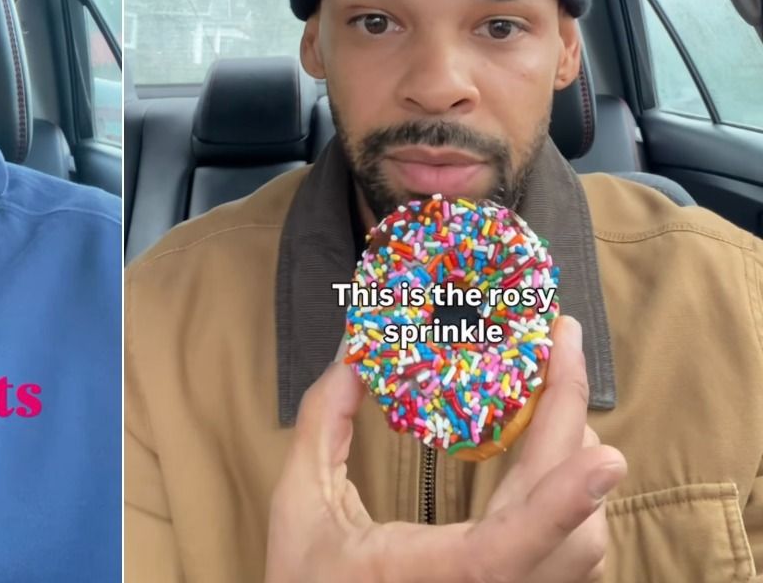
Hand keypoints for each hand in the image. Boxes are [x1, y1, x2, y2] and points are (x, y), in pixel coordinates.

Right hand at [264, 316, 626, 582]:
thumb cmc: (310, 580)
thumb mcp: (301, 505)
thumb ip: (323, 427)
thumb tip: (352, 358)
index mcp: (428, 574)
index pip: (503, 550)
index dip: (559, 505)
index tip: (605, 459)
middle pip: (567, 529)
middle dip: (574, 424)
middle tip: (563, 347)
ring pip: (586, 548)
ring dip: (578, 464)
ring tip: (553, 400)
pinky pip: (575, 559)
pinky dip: (576, 500)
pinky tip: (551, 457)